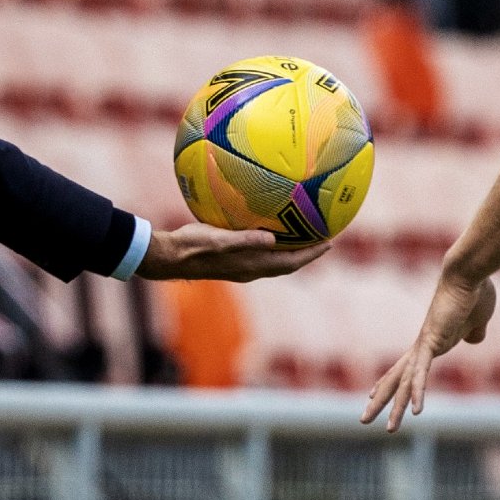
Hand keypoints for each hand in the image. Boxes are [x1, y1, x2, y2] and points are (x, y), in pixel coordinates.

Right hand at [136, 222, 328, 281]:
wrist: (169, 257)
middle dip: (308, 253)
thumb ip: (245, 240)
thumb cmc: (191, 246)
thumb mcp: (218, 239)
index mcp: (251, 266)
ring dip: (292, 250)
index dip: (312, 254)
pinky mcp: (231, 260)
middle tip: (324, 238)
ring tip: (304, 235)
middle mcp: (250, 269)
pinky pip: (261, 254)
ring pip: (275, 261)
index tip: (330, 242)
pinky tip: (269, 229)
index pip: (291, 262)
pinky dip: (273, 245)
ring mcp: (241, 267)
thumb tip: (272, 239)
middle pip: (288, 264)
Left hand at [361, 272, 496, 431]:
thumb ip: (475, 331)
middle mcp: (422, 346)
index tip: (372, 394)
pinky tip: (415, 411)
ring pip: (403, 382)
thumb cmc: (475, 292)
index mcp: (431, 342)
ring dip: (395, 407)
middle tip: (362, 419)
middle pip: (395, 378)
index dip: (389, 382)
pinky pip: (421, 373)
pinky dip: (417, 392)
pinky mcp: (432, 341)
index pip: (404, 367)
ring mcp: (424, 345)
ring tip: (387, 430)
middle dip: (379, 400)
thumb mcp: (478, 320)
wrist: (469, 274)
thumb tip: (476, 338)